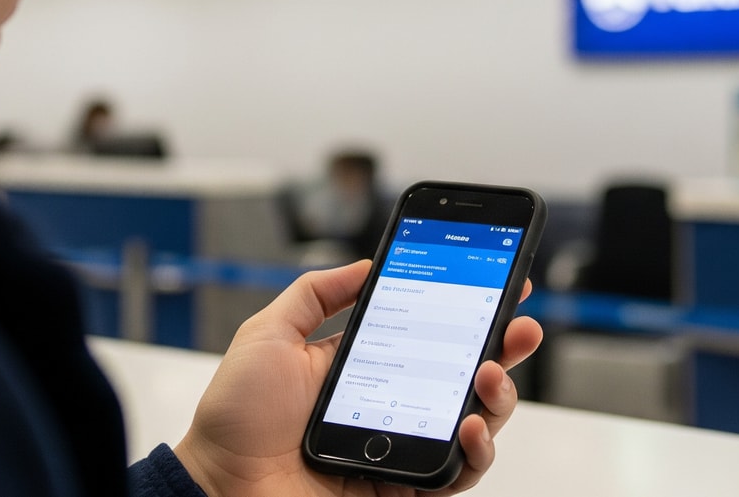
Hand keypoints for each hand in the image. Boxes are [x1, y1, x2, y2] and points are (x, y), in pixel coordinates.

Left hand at [173, 261, 541, 496]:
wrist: (218, 485)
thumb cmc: (234, 418)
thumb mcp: (269, 334)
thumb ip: (314, 293)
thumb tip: (364, 264)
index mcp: (364, 367)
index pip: (431, 335)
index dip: (470, 312)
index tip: (501, 284)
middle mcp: (392, 406)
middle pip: (465, 377)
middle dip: (504, 349)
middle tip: (520, 327)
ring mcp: (402, 450)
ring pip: (475, 424)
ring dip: (498, 397)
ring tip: (490, 374)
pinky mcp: (405, 489)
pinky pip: (458, 474)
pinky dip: (476, 450)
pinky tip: (470, 425)